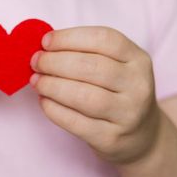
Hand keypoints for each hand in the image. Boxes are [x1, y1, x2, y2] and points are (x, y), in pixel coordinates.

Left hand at [29, 26, 160, 164]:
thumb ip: (85, 54)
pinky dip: (54, 110)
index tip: (45, 41)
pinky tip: (44, 101)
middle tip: (36, 62)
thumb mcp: (115, 67)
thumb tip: (43, 48)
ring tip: (37, 81)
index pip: (104, 39)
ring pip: (84, 96)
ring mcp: (128, 114)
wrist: (140, 136)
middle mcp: (137, 85)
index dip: (70, 38)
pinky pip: (76, 122)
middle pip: (91, 67)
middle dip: (55, 62)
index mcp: (138, 59)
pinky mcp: (111, 139)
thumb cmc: (116, 93)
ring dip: (52, 86)